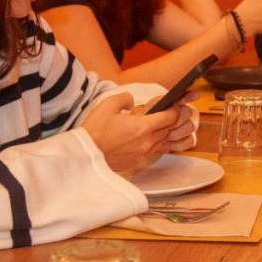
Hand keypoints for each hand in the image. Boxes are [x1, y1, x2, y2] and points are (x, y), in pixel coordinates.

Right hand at [82, 91, 197, 172]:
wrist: (86, 156)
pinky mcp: (137, 162)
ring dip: (162, 133)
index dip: (175, 109)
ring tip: (155, 125)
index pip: (170, 117)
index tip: (175, 105)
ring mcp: (144, 154)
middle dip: (170, 120)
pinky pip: (152, 151)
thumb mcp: (108, 104)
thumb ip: (125, 98)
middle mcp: (148, 142)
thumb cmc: (96, 130)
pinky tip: (144, 139)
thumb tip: (132, 102)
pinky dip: (153, 144)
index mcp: (144, 127)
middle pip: (168, 129)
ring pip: (162, 141)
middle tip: (167, 113)